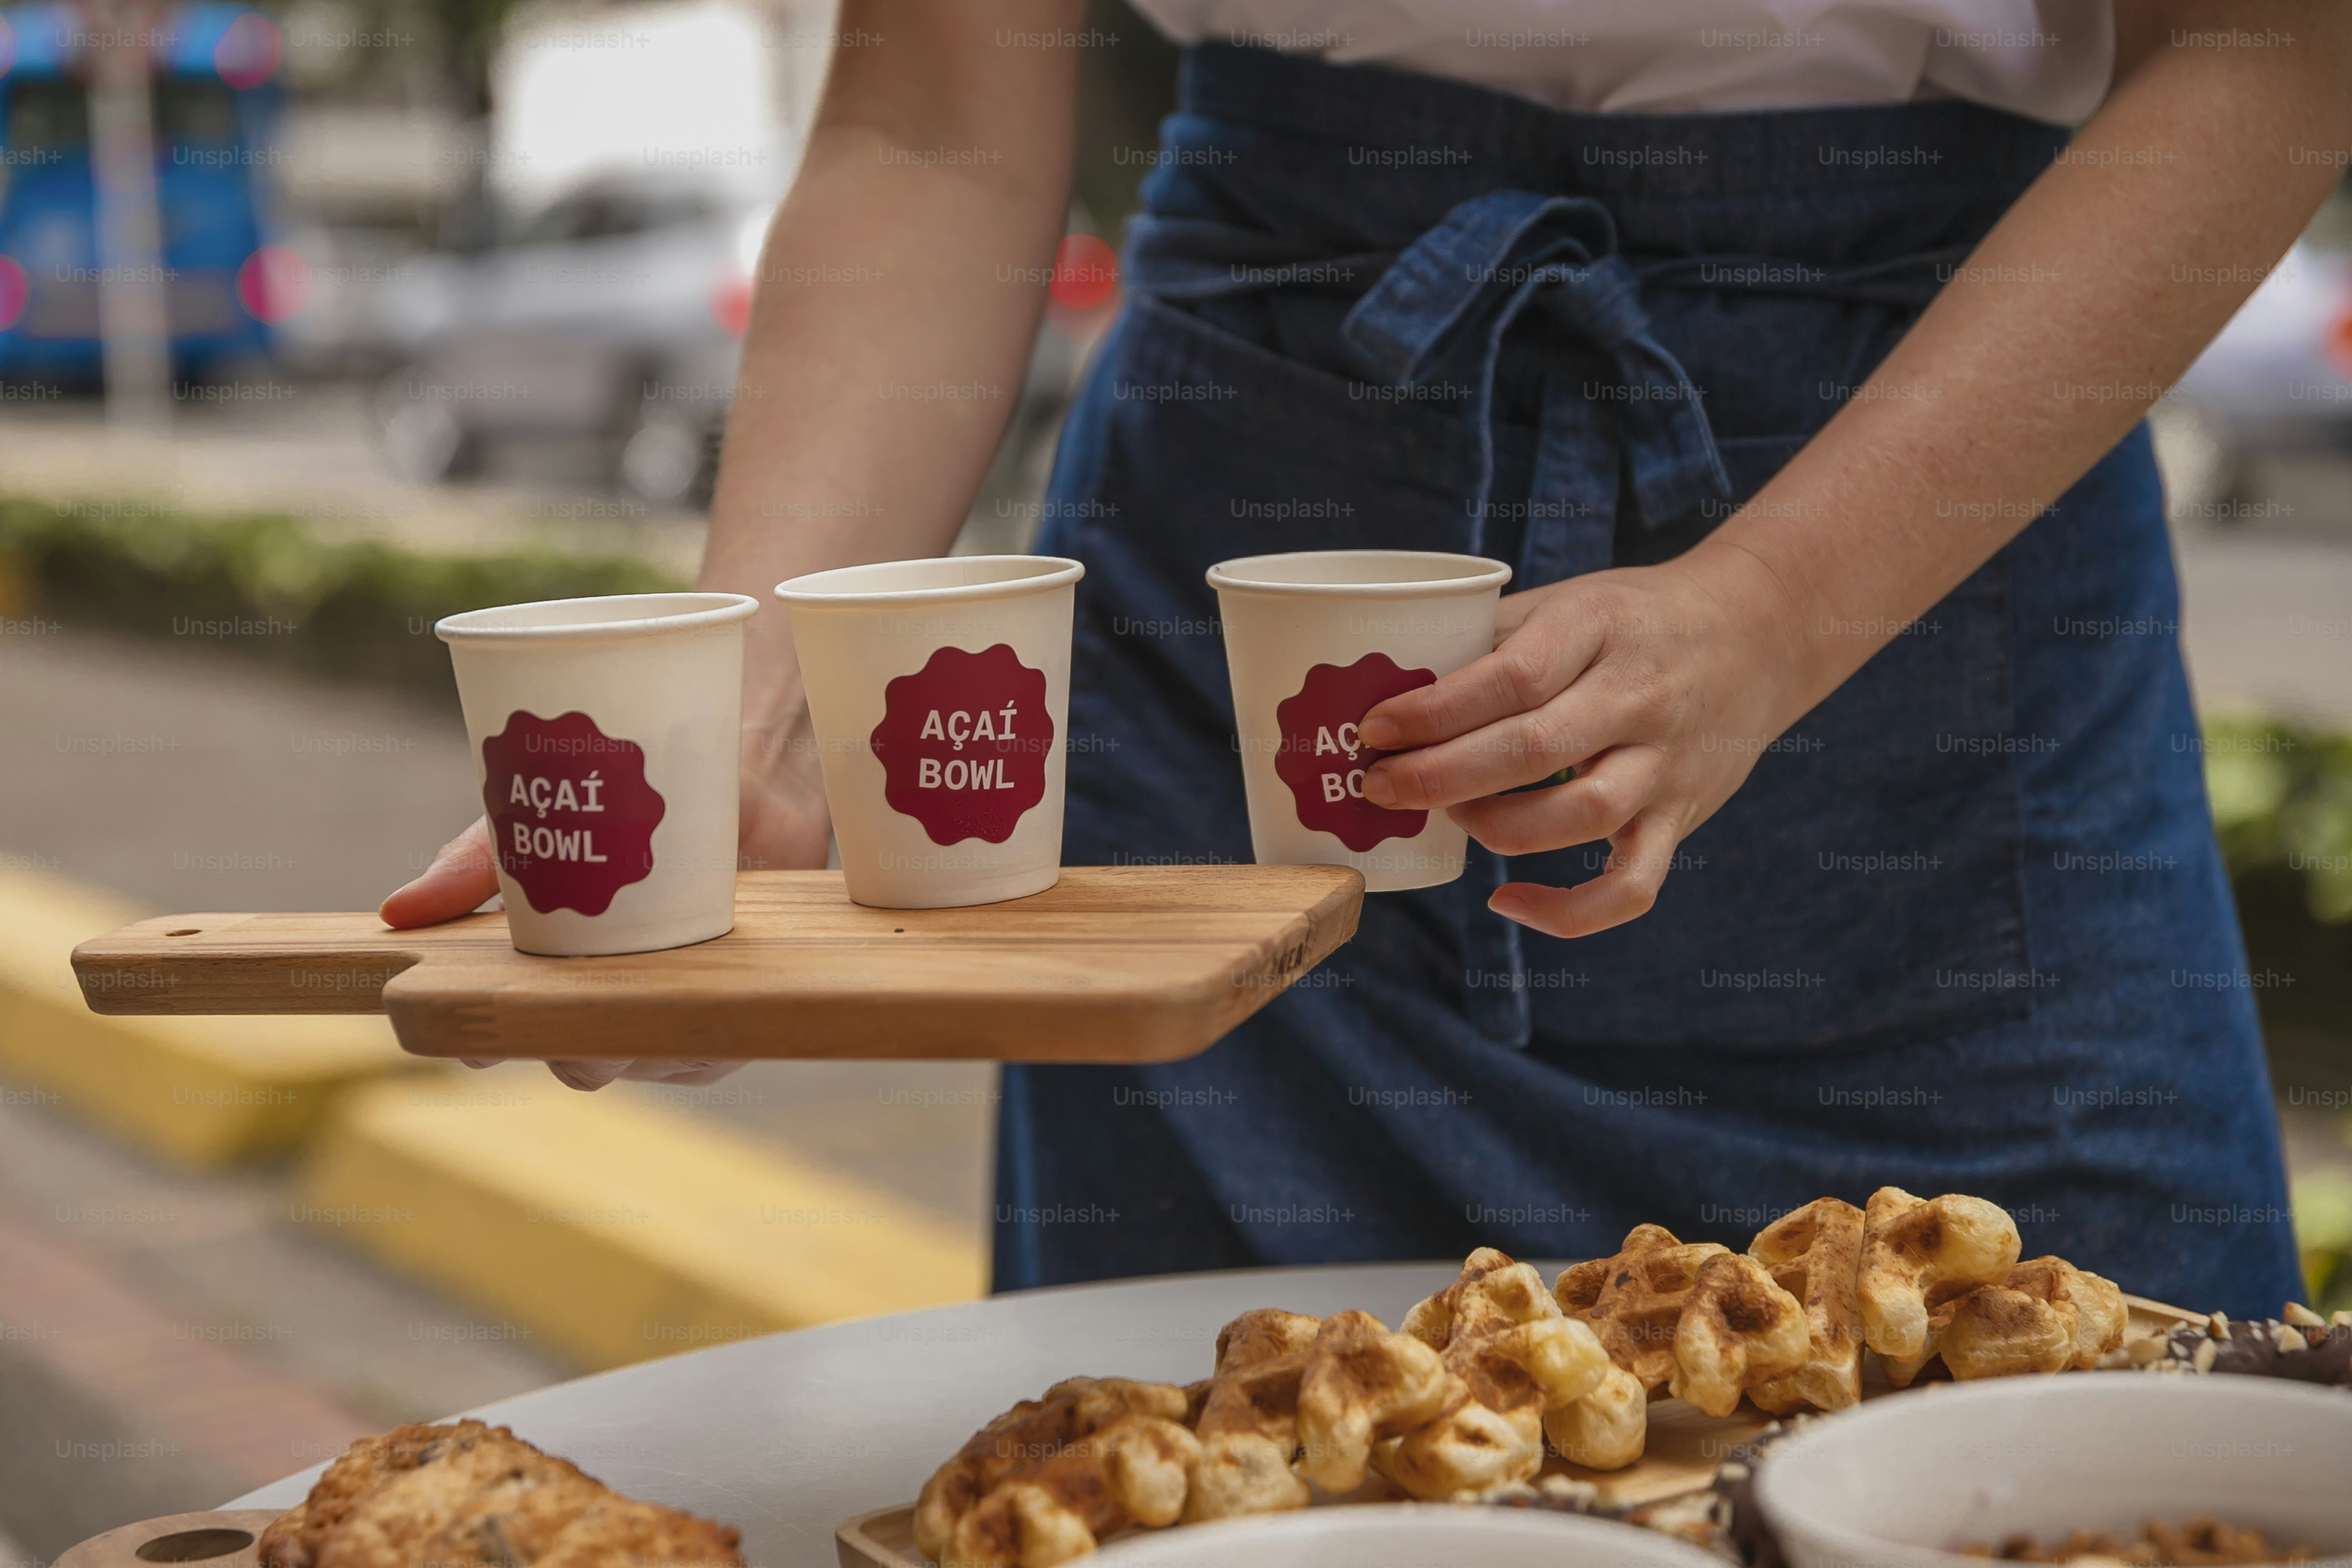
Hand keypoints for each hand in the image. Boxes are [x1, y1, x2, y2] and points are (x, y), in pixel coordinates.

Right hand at [380, 715, 832, 1089]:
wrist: (751, 777)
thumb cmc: (638, 800)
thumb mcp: (546, 819)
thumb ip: (476, 865)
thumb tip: (397, 911)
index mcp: (550, 969)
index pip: (505, 1029)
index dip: (488, 1042)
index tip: (481, 1040)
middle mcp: (606, 1003)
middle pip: (578, 1061)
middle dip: (578, 1047)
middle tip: (587, 1007)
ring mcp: (669, 1016)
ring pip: (647, 1062)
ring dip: (648, 1034)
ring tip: (657, 981)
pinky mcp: (736, 1016)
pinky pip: (713, 1053)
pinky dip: (709, 1030)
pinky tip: (709, 992)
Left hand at [1358, 543, 1812, 938]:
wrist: (1760, 633)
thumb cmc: (1634, 618)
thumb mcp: (1567, 601)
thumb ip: (1490, 640)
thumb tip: (1391, 686)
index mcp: (1600, 628)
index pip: (1512, 677)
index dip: (1435, 710)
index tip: (1375, 727)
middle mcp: (1640, 697)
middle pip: (1534, 749)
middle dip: (1442, 776)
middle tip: (1380, 785)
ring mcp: (1667, 764)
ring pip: (1579, 816)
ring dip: (1496, 828)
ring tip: (1449, 816)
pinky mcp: (1683, 819)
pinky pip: (1631, 885)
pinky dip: (1567, 909)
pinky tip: (1506, 900)